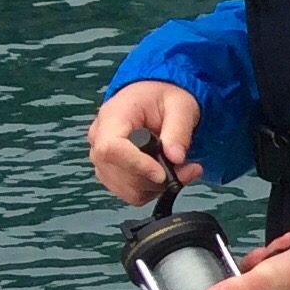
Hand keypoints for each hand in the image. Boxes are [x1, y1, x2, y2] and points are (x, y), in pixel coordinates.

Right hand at [90, 80, 202, 204]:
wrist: (154, 97)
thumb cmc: (164, 97)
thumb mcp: (180, 106)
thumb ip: (178, 130)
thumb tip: (175, 158)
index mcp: (112, 117)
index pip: (110, 149)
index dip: (136, 165)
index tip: (162, 173)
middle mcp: (98, 139)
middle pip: (118, 174)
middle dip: (156, 179)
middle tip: (190, 168)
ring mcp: (102, 158)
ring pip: (126, 188)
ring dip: (158, 186)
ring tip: (183, 169)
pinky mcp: (112, 172)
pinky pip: (130, 192)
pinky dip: (153, 190)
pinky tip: (168, 173)